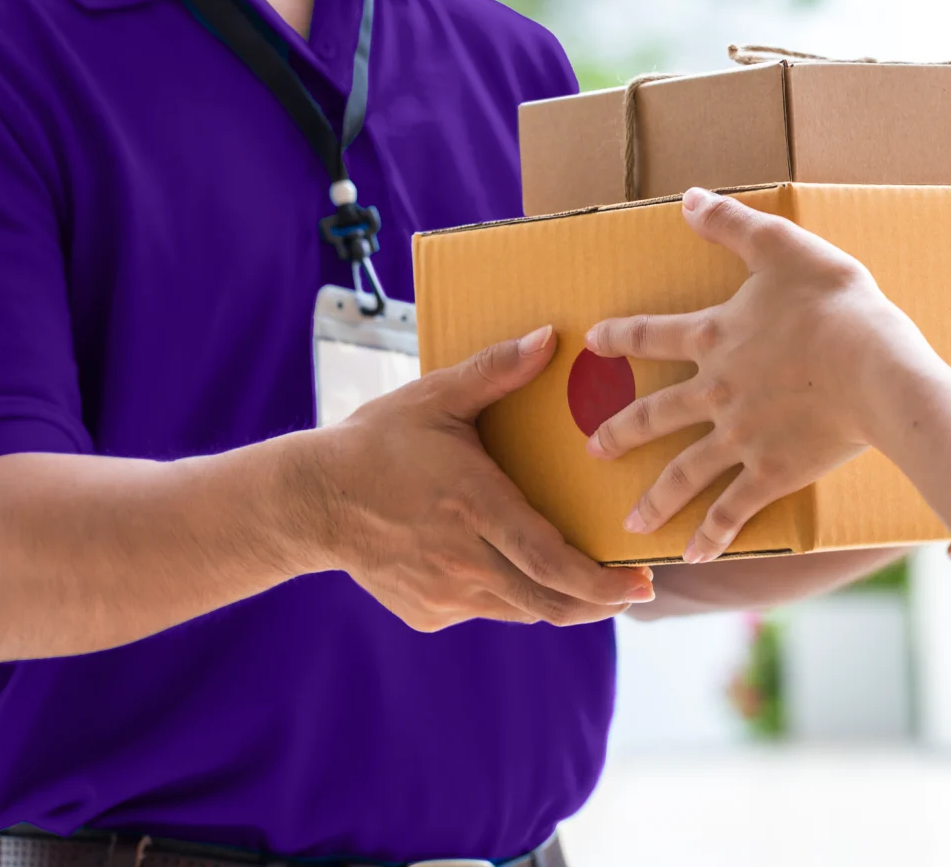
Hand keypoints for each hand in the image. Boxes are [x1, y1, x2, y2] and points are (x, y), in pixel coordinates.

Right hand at [306, 326, 654, 629]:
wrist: (310, 500)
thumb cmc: (377, 442)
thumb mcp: (436, 398)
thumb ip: (496, 371)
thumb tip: (552, 337)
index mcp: (475, 506)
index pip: (550, 562)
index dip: (601, 583)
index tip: (640, 584)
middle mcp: (463, 560)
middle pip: (548, 602)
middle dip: (599, 603)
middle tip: (634, 590)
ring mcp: (444, 593)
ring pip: (522, 610)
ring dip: (558, 599)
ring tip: (584, 577)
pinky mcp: (429, 613)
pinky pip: (486, 608)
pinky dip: (510, 593)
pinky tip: (509, 565)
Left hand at [584, 188, 939, 562]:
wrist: (875, 370)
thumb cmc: (835, 304)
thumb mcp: (782, 247)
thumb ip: (732, 224)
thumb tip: (687, 199)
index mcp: (714, 336)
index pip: (650, 335)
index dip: (619, 337)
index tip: (592, 343)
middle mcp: (714, 391)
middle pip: (654, 415)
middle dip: (620, 433)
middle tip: (594, 450)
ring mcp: (740, 438)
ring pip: (684, 472)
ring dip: (655, 498)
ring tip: (630, 523)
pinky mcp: (772, 473)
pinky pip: (732, 510)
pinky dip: (713, 536)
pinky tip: (693, 557)